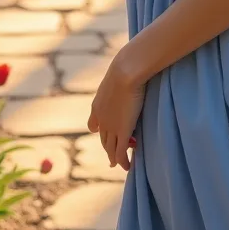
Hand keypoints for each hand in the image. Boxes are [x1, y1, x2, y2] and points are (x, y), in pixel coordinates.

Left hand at [87, 51, 145, 171]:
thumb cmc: (127, 66)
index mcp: (98, 105)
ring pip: (111, 148)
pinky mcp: (122, 132)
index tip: (101, 132)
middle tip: (113, 155)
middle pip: (103, 138)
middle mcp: (101, 119)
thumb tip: (133, 62)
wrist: (127, 70)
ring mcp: (111, 127)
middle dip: (108, 147)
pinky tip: (127, 166)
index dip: (100, 130)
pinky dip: (123, 161)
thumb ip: (123, 75)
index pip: (95, 124)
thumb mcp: (120, 72)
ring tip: (120, 164)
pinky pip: (121, 152)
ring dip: (116, 156)